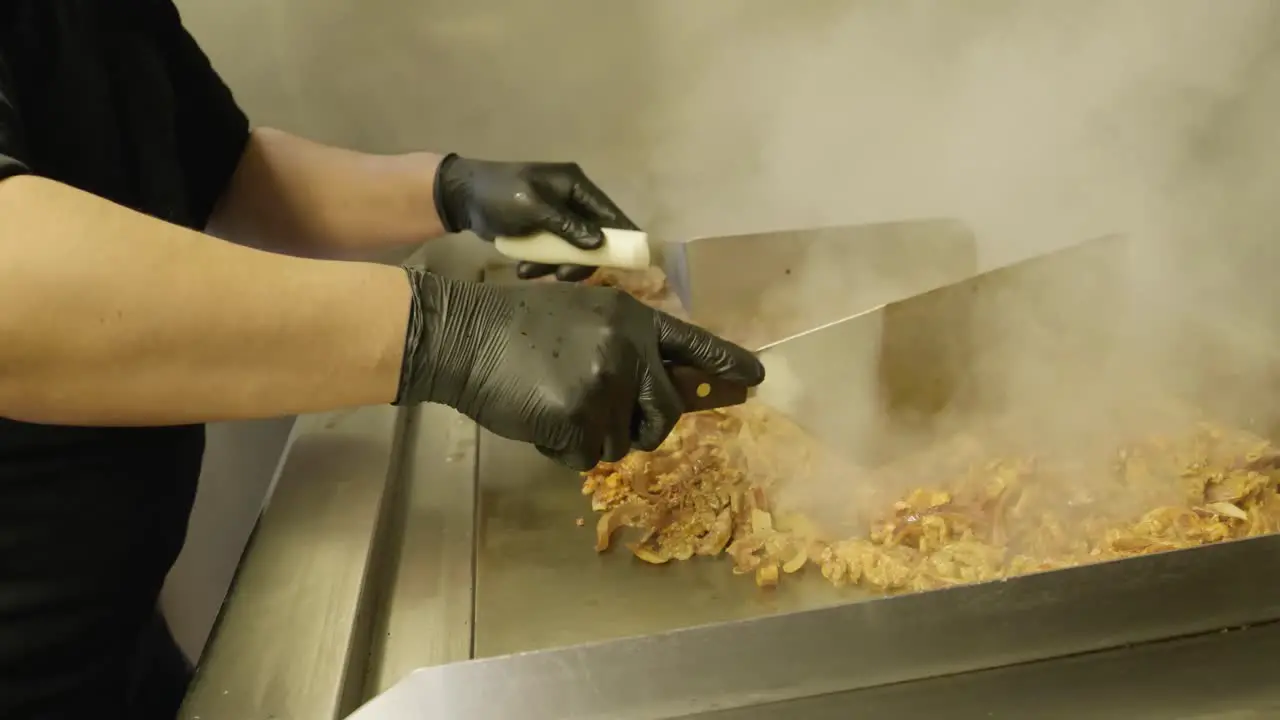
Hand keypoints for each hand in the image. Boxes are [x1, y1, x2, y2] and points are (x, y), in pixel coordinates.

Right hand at [393, 268, 765, 469]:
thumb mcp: (580, 318)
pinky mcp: (580, 416)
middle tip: (606, 422)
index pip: (692, 343)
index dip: (727, 362)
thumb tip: (654, 387)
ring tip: (554, 402)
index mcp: (632, 319)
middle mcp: (629, 349)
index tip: (758, 378)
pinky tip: (537, 417)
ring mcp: (606, 383)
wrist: (462, 336)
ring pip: (622, 442)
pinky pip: (586, 456)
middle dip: (644, 429)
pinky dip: (562, 449)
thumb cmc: (514, 326)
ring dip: (592, 438)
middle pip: (666, 412)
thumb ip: (622, 345)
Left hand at [432, 154, 637, 281]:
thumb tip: (598, 244)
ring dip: (555, 264)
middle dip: (580, 259)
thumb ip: (567, 226)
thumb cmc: (498, 195)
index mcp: (575, 185)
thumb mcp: (532, 208)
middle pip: (594, 236)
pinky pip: (554, 252)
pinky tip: (523, 269)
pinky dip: (542, 263)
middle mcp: (573, 199)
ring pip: (574, 249)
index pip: (610, 212)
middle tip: (563, 275)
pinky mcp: (544, 231)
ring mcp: (559, 217)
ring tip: (529, 271)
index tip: (632, 261)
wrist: (461, 197)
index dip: (623, 236)